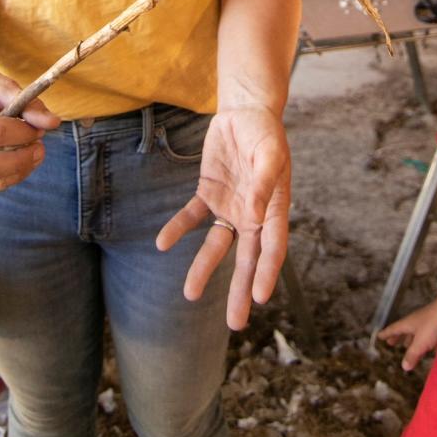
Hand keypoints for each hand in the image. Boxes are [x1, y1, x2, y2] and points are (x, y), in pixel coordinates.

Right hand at [0, 59, 58, 193]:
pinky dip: (6, 179)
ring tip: (33, 155)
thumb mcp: (3, 85)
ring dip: (15, 173)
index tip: (39, 129)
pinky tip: (20, 164)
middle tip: (40, 148)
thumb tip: (52, 123)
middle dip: (19, 161)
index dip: (22, 134)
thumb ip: (28, 103)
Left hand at [156, 105, 289, 331]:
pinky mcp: (209, 193)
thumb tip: (253, 218)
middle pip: (246, 258)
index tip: (260, 297)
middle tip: (236, 323)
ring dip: (204, 268)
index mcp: (273, 207)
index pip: (272, 246)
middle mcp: (252, 214)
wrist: (245, 113)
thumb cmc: (265, 133)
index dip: (267, 271)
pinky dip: (177, 229)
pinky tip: (163, 244)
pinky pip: (192, 216)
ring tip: (189, 294)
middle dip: (240, 290)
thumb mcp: (269, 153)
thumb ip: (264, 184)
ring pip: (216, 245)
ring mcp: (229, 206)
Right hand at [377, 300, 436, 370]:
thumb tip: (404, 367)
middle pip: (404, 330)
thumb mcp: (420, 343)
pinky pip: (428, 334)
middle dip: (397, 337)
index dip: (387, 334)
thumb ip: (412, 355)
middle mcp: (416, 321)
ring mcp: (428, 322)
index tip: (379, 336)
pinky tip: (429, 345)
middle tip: (391, 342)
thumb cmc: (433, 325)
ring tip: (407, 344)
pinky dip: (424, 340)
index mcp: (408, 323)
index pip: (394, 329)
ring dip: (410, 339)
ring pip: (416, 332)